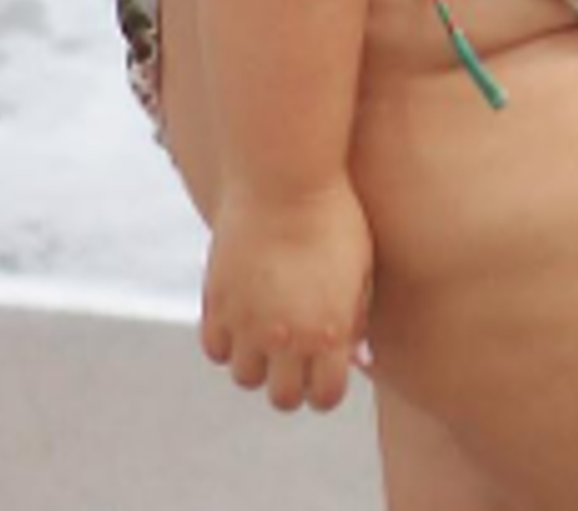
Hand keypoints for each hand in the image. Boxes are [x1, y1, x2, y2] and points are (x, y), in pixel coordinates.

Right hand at [198, 183, 374, 411]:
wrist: (284, 179)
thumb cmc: (336, 218)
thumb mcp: (361, 271)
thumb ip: (357, 318)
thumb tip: (358, 357)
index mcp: (329, 335)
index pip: (324, 397)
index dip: (327, 392)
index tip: (326, 378)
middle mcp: (286, 337)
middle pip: (283, 398)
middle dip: (292, 386)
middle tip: (295, 365)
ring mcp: (247, 322)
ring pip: (245, 377)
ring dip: (258, 365)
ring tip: (268, 342)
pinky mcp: (216, 301)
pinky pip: (215, 347)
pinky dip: (228, 344)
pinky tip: (244, 323)